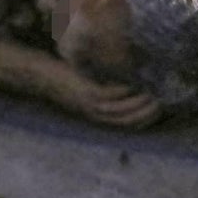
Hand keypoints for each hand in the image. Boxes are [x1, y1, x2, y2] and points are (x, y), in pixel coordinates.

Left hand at [45, 66, 162, 129]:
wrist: (35, 74)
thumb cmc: (59, 76)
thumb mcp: (83, 85)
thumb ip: (100, 87)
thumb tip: (123, 81)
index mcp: (94, 114)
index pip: (123, 124)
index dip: (141, 120)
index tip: (158, 112)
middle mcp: (92, 114)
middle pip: (124, 121)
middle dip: (144, 115)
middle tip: (162, 105)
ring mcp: (88, 104)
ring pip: (119, 111)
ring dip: (138, 106)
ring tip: (154, 97)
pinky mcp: (84, 92)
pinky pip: (109, 96)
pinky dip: (123, 94)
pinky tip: (134, 87)